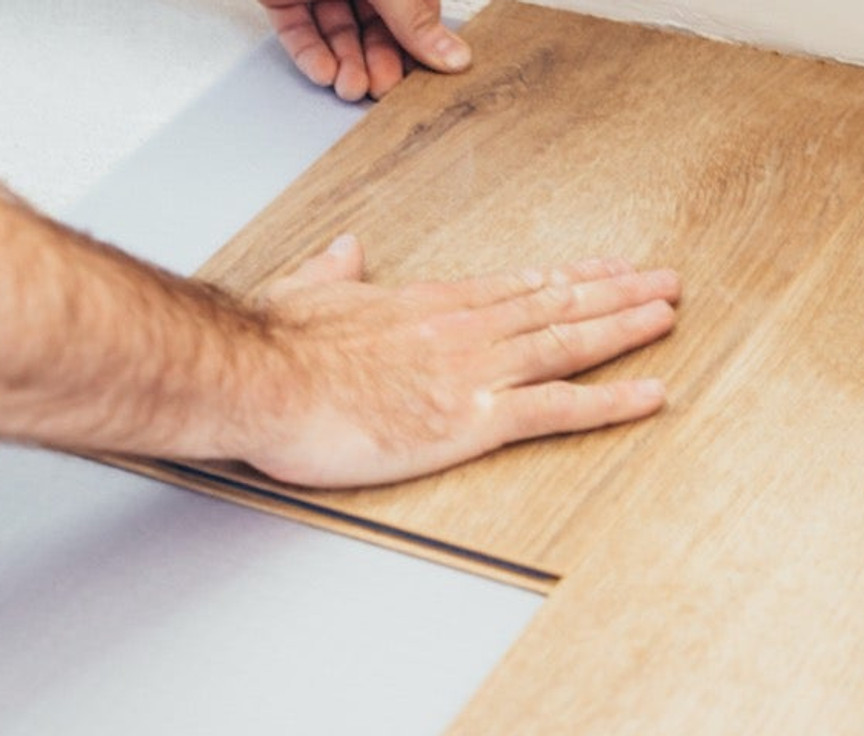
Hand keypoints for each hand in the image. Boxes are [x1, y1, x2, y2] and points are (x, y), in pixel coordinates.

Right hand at [238, 235, 681, 486]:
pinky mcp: (472, 420)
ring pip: (568, 343)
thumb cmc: (283, 345)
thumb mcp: (309, 291)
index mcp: (430, 304)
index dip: (567, 277)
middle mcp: (465, 329)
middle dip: (614, 291)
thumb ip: (337, 269)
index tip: (604, 268)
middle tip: (661, 280)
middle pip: (555, 305)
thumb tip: (347, 248)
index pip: (516, 285)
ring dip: (624, 327)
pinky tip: (649, 393)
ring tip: (668, 313)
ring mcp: (475, 371)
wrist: (266, 382)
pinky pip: (558, 408)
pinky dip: (609, 401)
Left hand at [258, 0, 471, 99]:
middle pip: (376, 27)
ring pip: (338, 32)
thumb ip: (415, 17)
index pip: (414, 12)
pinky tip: (324, 72)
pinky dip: (310, 52)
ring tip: (350, 87)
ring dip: (345, 64)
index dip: (415, 47)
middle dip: (377, 61)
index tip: (416, 82)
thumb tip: (455, 57)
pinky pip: (299, 29)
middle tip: (379, 90)